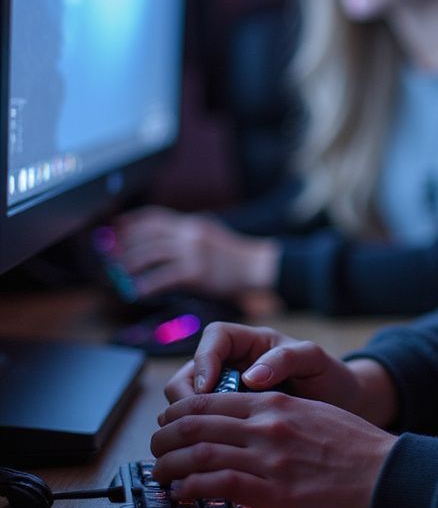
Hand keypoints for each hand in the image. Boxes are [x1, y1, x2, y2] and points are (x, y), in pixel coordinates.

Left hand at [112, 206, 280, 302]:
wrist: (257, 267)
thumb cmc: (234, 257)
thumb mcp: (210, 235)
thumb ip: (187, 236)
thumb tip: (160, 242)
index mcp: (192, 224)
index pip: (154, 216)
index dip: (130, 222)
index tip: (113, 229)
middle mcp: (190, 233)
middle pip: (147, 234)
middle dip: (124, 245)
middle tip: (109, 256)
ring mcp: (193, 252)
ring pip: (150, 254)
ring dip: (129, 265)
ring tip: (118, 275)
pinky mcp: (196, 272)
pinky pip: (163, 277)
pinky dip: (146, 285)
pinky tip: (137, 291)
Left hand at [151, 389, 395, 507]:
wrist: (389, 476)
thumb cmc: (360, 450)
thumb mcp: (318, 416)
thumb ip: (284, 417)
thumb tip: (254, 429)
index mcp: (279, 403)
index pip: (212, 400)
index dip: (180, 412)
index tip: (169, 424)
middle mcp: (269, 424)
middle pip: (196, 423)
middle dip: (165, 437)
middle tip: (156, 450)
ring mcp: (270, 457)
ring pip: (198, 454)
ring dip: (168, 466)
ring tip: (160, 475)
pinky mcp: (275, 492)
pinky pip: (218, 486)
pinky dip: (191, 490)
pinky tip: (183, 495)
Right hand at [164, 321, 397, 428]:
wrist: (343, 408)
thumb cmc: (329, 377)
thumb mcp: (314, 361)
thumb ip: (286, 360)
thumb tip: (252, 376)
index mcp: (251, 343)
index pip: (215, 338)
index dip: (205, 360)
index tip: (207, 389)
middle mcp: (233, 366)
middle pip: (190, 374)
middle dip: (188, 399)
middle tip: (197, 426)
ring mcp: (227, 396)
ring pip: (190, 405)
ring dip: (192, 424)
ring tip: (205, 446)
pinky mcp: (228, 423)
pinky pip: (203, 429)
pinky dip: (202, 442)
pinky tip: (212, 459)